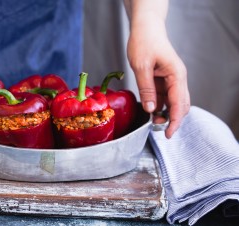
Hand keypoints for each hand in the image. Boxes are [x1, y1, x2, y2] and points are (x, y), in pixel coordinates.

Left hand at [127, 14, 189, 137]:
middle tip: (158, 130)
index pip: (179, 103)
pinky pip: (163, 97)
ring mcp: (171, 80)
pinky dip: (158, 105)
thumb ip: (146, 88)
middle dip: (171, 119)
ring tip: (151, 121)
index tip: (168, 133)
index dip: (175, 121)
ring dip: (164, 113)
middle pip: (180, 105)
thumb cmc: (144, 42)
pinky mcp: (163, 80)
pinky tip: (149, 110)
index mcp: (177, 75)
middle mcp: (177, 79)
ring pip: (172, 102)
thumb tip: (150, 109)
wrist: (145, 29)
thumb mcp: (141, 66)